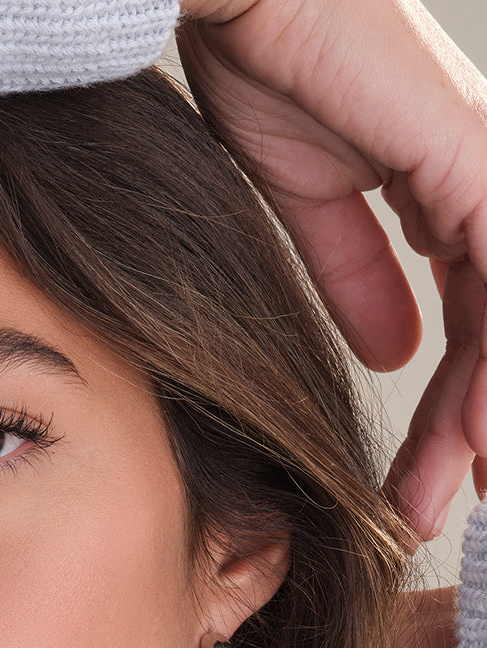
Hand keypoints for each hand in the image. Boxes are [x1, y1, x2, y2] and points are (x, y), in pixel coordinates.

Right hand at [177, 0, 486, 546]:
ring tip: (462, 493)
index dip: (453, 404)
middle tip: (451, 509)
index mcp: (441, 187)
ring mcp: (483, 174)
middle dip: (472, 430)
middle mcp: (476, 185)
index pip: (469, 316)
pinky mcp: (474, 164)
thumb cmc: (261, 60)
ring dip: (484, 417)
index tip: (426, 482)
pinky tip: (477, 433)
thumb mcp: (308, 199)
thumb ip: (357, 275)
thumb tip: (391, 350)